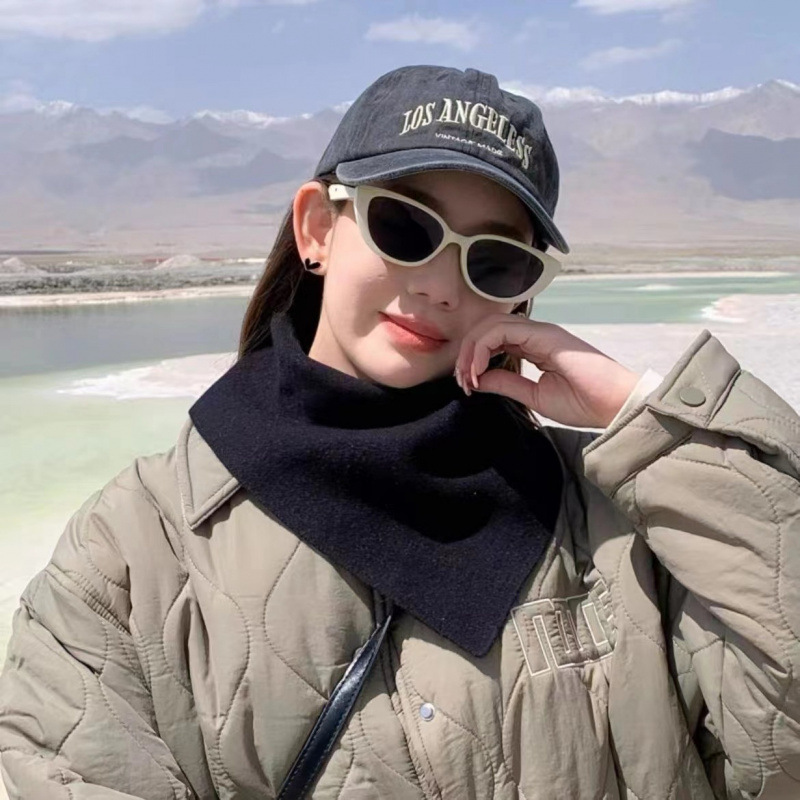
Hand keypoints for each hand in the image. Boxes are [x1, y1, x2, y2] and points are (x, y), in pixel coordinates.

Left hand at [454, 313, 641, 427]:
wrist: (615, 406)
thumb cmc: (584, 403)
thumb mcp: (534, 396)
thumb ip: (506, 383)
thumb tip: (477, 379)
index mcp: (533, 347)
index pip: (492, 340)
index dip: (472, 359)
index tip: (467, 387)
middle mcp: (535, 334)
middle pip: (486, 328)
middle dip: (466, 353)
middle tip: (462, 382)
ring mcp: (540, 332)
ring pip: (490, 325)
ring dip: (470, 350)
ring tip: (467, 378)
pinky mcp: (544, 335)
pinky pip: (501, 330)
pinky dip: (481, 348)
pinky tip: (478, 371)